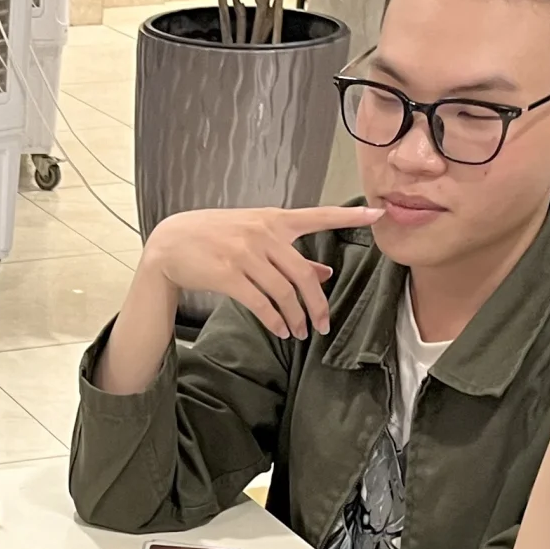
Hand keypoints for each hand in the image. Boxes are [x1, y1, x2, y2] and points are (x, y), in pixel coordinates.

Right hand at [140, 205, 383, 339]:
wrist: (171, 243)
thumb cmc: (215, 237)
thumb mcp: (253, 237)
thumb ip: (289, 253)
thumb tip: (324, 272)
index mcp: (273, 219)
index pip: (318, 216)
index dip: (349, 218)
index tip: (378, 215)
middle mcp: (263, 234)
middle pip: (303, 274)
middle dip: (317, 304)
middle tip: (324, 325)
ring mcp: (244, 254)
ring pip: (283, 292)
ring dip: (296, 318)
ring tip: (301, 333)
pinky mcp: (228, 275)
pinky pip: (260, 303)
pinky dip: (274, 321)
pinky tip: (281, 331)